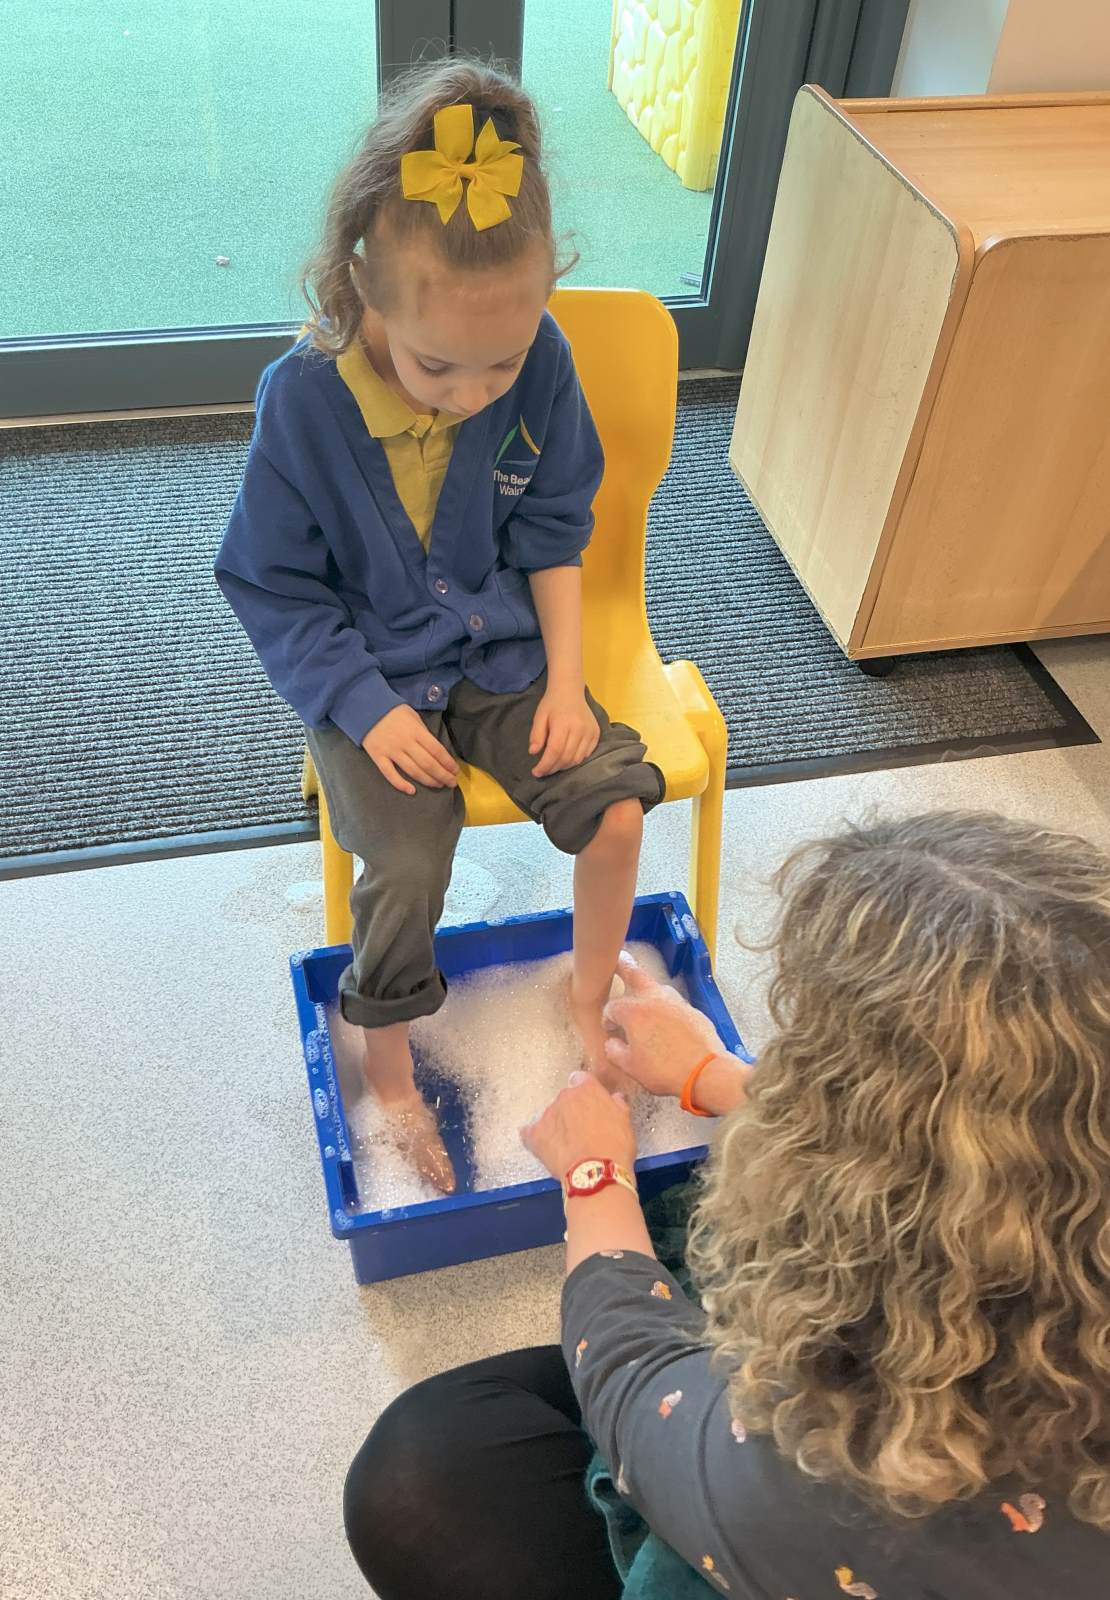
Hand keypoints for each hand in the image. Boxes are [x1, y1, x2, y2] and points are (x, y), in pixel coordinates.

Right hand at [361, 705, 458, 795]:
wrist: (366, 708)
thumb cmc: (393, 711)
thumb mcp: (413, 716)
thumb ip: (423, 732)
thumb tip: (436, 751)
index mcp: (416, 731)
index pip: (437, 750)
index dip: (448, 763)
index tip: (455, 770)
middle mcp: (405, 742)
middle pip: (428, 763)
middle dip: (442, 775)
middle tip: (451, 783)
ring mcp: (391, 751)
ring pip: (413, 771)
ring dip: (428, 781)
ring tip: (439, 785)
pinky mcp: (378, 757)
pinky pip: (390, 774)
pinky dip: (400, 784)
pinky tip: (412, 791)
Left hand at [521, 1071, 636, 1178]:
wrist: (596, 1172)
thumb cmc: (614, 1147)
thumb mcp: (625, 1121)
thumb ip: (617, 1104)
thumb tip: (616, 1099)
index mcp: (587, 1089)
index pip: (581, 1079)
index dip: (585, 1092)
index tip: (588, 1103)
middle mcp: (565, 1097)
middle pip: (565, 1099)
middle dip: (571, 1111)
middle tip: (582, 1130)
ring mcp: (548, 1115)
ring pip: (550, 1116)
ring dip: (557, 1126)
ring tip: (568, 1146)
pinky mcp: (535, 1135)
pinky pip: (531, 1133)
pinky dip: (537, 1139)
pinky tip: (545, 1148)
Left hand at [529, 684, 599, 776]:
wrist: (570, 691)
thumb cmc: (552, 704)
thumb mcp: (539, 717)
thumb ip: (536, 735)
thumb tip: (533, 752)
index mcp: (563, 723)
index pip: (555, 751)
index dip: (545, 765)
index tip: (536, 772)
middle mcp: (579, 728)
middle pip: (566, 757)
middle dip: (553, 768)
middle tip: (543, 771)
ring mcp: (590, 732)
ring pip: (577, 759)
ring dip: (564, 766)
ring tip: (553, 766)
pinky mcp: (596, 734)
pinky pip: (586, 754)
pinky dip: (575, 760)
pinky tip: (565, 759)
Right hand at [603, 953, 730, 1098]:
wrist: (705, 1071)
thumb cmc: (664, 1071)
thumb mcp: (631, 1067)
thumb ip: (615, 1051)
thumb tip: (612, 1043)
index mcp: (633, 1012)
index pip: (612, 1007)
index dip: (608, 1018)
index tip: (611, 1030)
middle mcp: (654, 999)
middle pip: (635, 974)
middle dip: (624, 966)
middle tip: (619, 961)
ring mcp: (676, 1002)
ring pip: (658, 987)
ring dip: (649, 990)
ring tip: (645, 1002)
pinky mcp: (693, 1010)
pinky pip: (675, 1004)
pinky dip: (667, 1008)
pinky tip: (668, 1023)